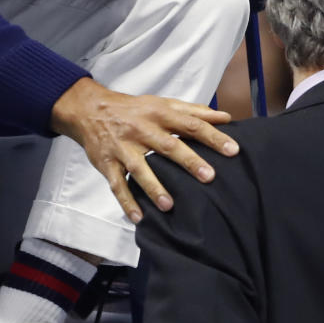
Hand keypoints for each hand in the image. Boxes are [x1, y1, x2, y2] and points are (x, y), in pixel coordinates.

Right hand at [51, 77, 238, 221]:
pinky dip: (126, 202)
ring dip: (153, 187)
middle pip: (168, 146)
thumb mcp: (163, 104)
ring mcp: (123, 148)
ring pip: (140, 169)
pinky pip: (117, 185)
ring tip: (168, 205)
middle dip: (188, 161)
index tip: (233, 150)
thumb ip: (194, 111)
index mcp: (159, 114)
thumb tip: (226, 117)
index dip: (212, 136)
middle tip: (209, 177)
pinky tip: (139, 218)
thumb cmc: (134, 109)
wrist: (90, 110)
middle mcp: (142, 130)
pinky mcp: (108, 164)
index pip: (190, 125)